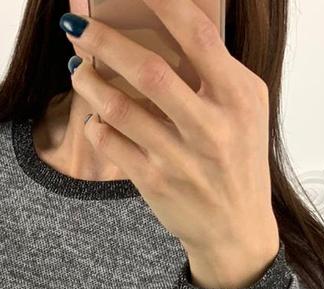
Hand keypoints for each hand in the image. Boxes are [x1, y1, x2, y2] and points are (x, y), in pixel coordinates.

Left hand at [62, 0, 280, 288]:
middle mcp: (210, 127)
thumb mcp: (246, 110)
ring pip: (119, 108)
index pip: (197, 36)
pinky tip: (95, 116)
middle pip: (148, 70)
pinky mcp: (155, 183)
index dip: (163, 3)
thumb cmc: (238, 160)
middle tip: (77, 25)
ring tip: (77, 68)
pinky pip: (111, 143)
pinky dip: (97, 124)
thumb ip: (216, 71)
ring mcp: (180, 158)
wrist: (236, 231)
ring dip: (89, 82)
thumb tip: (169, 25)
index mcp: (238, 97)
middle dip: (105, 41)